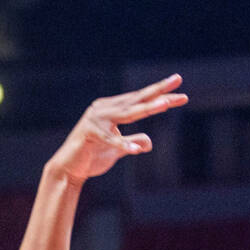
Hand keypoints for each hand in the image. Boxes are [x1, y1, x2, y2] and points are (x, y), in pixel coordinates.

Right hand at [48, 74, 187, 183]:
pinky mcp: (89, 135)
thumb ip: (132, 142)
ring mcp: (95, 120)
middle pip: (136, 100)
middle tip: (177, 80)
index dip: (160, 96)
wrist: (69, 168)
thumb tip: (148, 143)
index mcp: (111, 109)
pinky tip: (135, 151)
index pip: (139, 100)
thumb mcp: (118, 149)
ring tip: (165, 104)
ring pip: (126, 114)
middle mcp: (103, 109)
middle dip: (158, 91)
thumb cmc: (92, 156)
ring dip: (147, 108)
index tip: (181, 94)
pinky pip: (110, 140)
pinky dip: (123, 145)